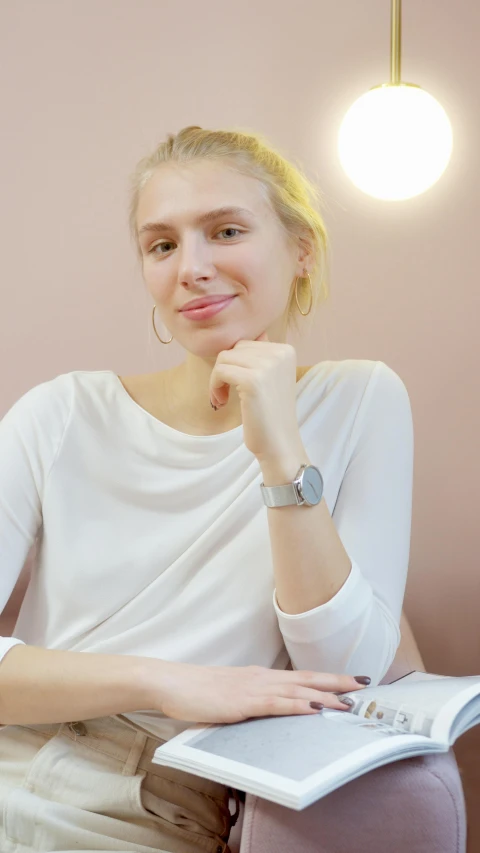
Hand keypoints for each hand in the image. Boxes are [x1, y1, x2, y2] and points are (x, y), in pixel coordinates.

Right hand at [151, 661, 369, 723]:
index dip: (328, 678)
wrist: (172, 682)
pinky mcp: (244, 702)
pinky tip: (314, 709)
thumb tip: (270, 711)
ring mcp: (254, 688)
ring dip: (326, 695)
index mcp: (261, 677)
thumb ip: (252, 701)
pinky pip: (277, 704)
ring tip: (350, 700)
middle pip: (308, 679)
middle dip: (338, 682)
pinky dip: (299, 705)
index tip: (352, 680)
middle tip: (366, 683)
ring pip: (299, 690)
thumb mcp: (231, 696)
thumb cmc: (197, 691)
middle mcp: (263, 678)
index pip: (302, 677)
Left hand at [209, 332, 304, 460]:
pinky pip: (220, 371)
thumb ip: (262, 354)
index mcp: (286, 350)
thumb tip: (250, 332)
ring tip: (222, 398)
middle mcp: (280, 353)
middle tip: (225, 393)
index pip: (246, 343)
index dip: (236, 364)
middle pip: (234, 348)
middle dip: (225, 370)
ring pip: (224, 358)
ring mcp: (267, 366)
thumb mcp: (271, 377)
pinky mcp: (253, 380)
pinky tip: (222, 401)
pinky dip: (215, 386)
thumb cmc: (270, 414)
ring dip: (218, 379)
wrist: (279, 443)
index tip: (236, 385)